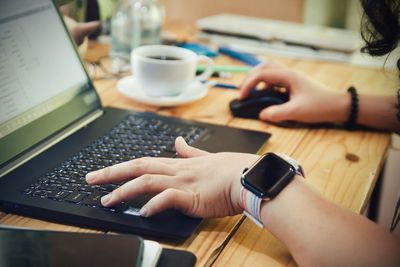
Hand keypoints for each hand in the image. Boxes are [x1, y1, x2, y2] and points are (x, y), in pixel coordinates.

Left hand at [86, 137, 258, 217]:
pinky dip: (154, 204)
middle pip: (138, 167)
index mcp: (179, 164)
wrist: (248, 175)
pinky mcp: (192, 196)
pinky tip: (143, 212)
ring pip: (147, 182)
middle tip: (90, 179)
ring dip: (124, 191)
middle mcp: (177, 171)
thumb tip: (177, 142)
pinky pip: (168, 198)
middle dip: (112, 173)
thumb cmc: (231, 169)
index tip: (105, 171)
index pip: (144, 161)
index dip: (122, 166)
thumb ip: (190, 151)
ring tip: (107, 201)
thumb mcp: (207, 157)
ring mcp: (183, 182)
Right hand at [239, 61, 349, 122]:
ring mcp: (291, 77)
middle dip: (249, 77)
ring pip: (269, 71)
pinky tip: (265, 96)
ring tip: (250, 91)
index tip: (242, 97)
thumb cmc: (320, 106)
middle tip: (241, 90)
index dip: (248, 85)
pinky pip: (275, 79)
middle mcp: (288, 73)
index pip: (261, 75)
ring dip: (257, 79)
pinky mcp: (293, 83)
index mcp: (288, 76)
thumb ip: (277, 113)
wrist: (337, 105)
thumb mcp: (296, 112)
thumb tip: (261, 115)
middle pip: (263, 67)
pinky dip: (266, 85)